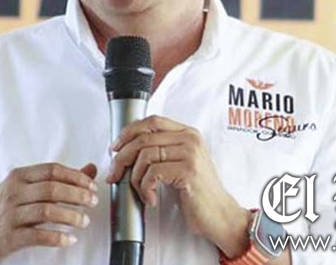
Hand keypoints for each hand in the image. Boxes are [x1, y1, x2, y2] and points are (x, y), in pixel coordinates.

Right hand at [0, 163, 98, 264]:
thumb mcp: (22, 190)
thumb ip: (56, 180)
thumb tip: (89, 169)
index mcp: (18, 177)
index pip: (52, 170)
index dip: (76, 176)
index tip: (92, 185)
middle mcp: (14, 192)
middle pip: (53, 188)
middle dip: (78, 195)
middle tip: (93, 202)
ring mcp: (10, 214)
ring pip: (47, 210)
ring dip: (71, 216)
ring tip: (84, 221)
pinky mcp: (9, 236)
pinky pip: (38, 235)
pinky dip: (57, 237)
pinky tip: (69, 239)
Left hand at [105, 116, 250, 257]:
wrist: (220, 214)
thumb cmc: (198, 193)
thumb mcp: (181, 164)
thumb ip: (163, 150)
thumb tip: (126, 149)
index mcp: (188, 133)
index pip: (152, 121)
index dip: (129, 132)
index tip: (116, 147)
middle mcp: (190, 139)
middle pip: (143, 138)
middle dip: (122, 158)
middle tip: (115, 174)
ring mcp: (190, 154)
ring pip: (145, 156)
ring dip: (134, 178)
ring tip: (142, 192)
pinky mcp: (188, 171)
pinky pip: (152, 174)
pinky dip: (145, 189)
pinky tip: (151, 199)